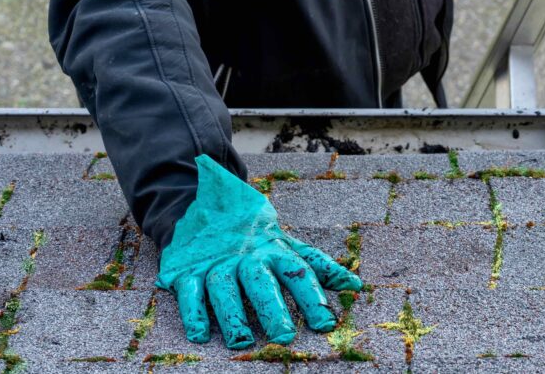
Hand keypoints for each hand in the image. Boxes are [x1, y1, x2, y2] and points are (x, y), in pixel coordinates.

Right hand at [155, 155, 361, 348]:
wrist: (204, 202)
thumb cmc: (254, 234)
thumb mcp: (286, 244)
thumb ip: (318, 266)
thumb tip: (356, 285)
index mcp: (274, 249)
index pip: (298, 272)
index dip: (313, 297)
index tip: (326, 324)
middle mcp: (246, 256)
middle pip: (261, 282)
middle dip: (273, 308)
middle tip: (284, 335)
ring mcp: (216, 263)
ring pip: (224, 288)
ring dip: (233, 315)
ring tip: (243, 342)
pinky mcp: (187, 270)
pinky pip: (189, 291)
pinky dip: (193, 312)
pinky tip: (200, 335)